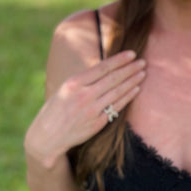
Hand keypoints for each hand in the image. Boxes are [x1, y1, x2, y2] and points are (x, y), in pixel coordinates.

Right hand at [24, 50, 145, 167]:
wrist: (47, 137)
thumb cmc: (56, 109)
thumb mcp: (65, 88)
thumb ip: (84, 80)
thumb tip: (107, 68)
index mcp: (74, 83)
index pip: (102, 68)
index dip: (119, 60)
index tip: (132, 53)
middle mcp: (84, 96)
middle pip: (113, 79)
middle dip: (130, 69)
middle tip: (142, 62)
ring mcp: (92, 110)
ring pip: (117, 92)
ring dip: (132, 81)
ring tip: (143, 73)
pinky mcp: (97, 123)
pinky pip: (117, 107)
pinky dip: (127, 97)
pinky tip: (136, 89)